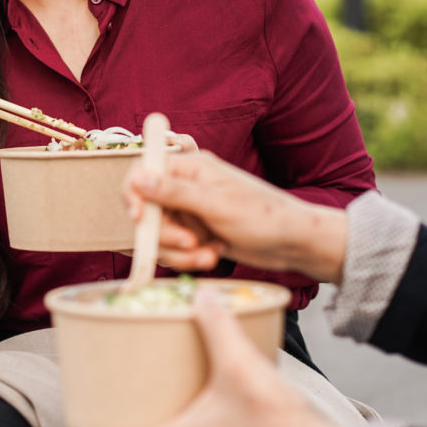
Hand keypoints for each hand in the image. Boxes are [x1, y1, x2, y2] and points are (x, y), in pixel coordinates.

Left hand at [101, 291, 340, 426]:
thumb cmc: (276, 423)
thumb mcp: (240, 364)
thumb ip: (218, 328)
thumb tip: (201, 298)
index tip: (96, 414)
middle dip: (139, 421)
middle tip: (129, 395)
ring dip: (170, 421)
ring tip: (167, 391)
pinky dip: (198, 422)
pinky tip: (208, 398)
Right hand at [123, 150, 347, 282]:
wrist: (292, 243)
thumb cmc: (262, 216)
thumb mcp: (215, 204)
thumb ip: (174, 192)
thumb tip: (138, 178)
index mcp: (190, 168)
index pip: (142, 171)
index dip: (133, 195)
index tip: (139, 218)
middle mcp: (186, 186)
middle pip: (147, 209)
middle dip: (164, 233)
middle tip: (189, 243)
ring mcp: (190, 211)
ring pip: (159, 234)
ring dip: (178, 251)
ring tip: (207, 254)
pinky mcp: (195, 233)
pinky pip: (174, 248)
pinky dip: (188, 258)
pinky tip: (212, 256)